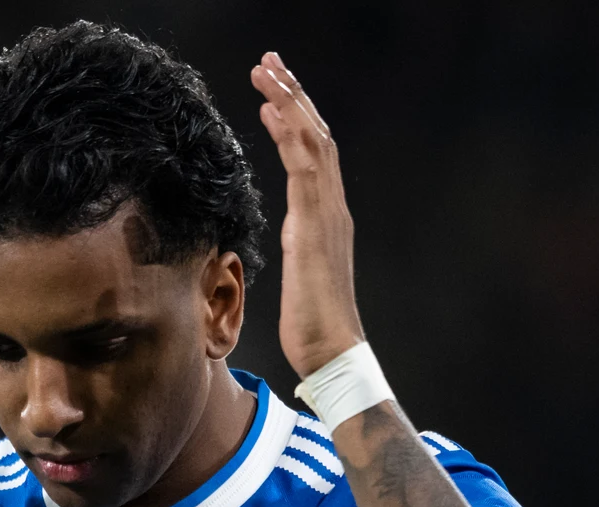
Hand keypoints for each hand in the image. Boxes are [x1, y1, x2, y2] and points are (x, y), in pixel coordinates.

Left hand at [250, 53, 365, 377]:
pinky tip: (270, 110)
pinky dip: (289, 134)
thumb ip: (300, 243)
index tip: (273, 89)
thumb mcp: (301, 271)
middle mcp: (332, 207)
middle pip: (316, 135)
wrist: (331, 352)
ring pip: (313, 141)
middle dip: (293, 94)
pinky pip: (305, 168)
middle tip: (269, 61)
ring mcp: (328, 214)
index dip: (295, 118)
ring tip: (266, 70)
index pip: (314, 153)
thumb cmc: (312, 323)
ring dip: (288, 102)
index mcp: (326, 216)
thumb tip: (292, 233)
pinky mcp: (316, 227)